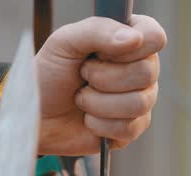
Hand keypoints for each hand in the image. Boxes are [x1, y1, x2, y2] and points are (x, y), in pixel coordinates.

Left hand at [36, 15, 166, 154]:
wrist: (35, 114)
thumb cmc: (49, 75)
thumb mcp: (64, 42)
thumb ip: (97, 31)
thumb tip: (134, 38)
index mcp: (129, 41)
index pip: (155, 37)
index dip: (130, 47)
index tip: (100, 53)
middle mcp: (140, 70)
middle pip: (147, 72)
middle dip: (103, 77)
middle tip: (82, 76)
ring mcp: (139, 101)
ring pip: (138, 103)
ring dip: (97, 103)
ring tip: (81, 99)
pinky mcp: (130, 129)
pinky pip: (128, 128)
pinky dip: (99, 124)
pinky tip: (87, 119)